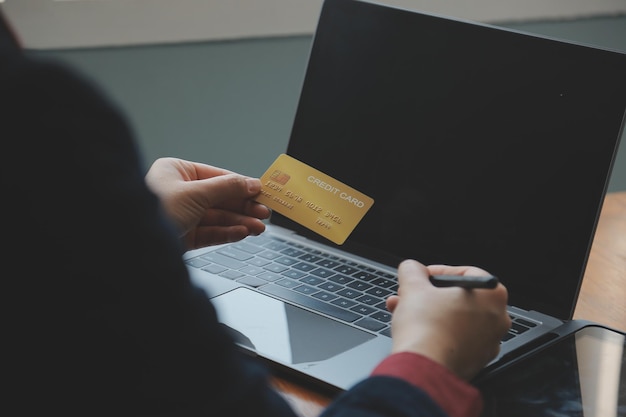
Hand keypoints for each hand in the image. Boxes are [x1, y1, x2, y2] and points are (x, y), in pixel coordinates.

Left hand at [145, 157, 269, 249]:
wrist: (133, 243)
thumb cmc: (154, 210)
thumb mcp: (196, 194)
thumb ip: (226, 188)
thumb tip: (250, 183)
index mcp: (176, 172)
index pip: (216, 176)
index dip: (240, 185)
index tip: (260, 191)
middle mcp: (178, 192)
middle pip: (219, 198)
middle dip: (243, 207)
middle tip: (264, 212)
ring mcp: (181, 215)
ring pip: (217, 217)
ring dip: (239, 222)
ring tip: (258, 227)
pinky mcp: (182, 237)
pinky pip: (210, 233)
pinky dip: (227, 233)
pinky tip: (242, 232)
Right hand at [386, 260, 510, 380]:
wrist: (423, 368)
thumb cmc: (426, 327)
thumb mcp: (413, 286)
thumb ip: (412, 270)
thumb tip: (412, 268)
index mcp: (492, 294)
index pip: (465, 272)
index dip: (437, 272)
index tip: (421, 276)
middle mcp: (498, 319)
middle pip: (458, 297)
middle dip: (428, 294)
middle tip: (411, 294)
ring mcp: (488, 342)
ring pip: (455, 318)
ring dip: (428, 312)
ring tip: (403, 310)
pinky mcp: (475, 361)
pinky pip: (455, 339)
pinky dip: (436, 332)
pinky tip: (414, 330)